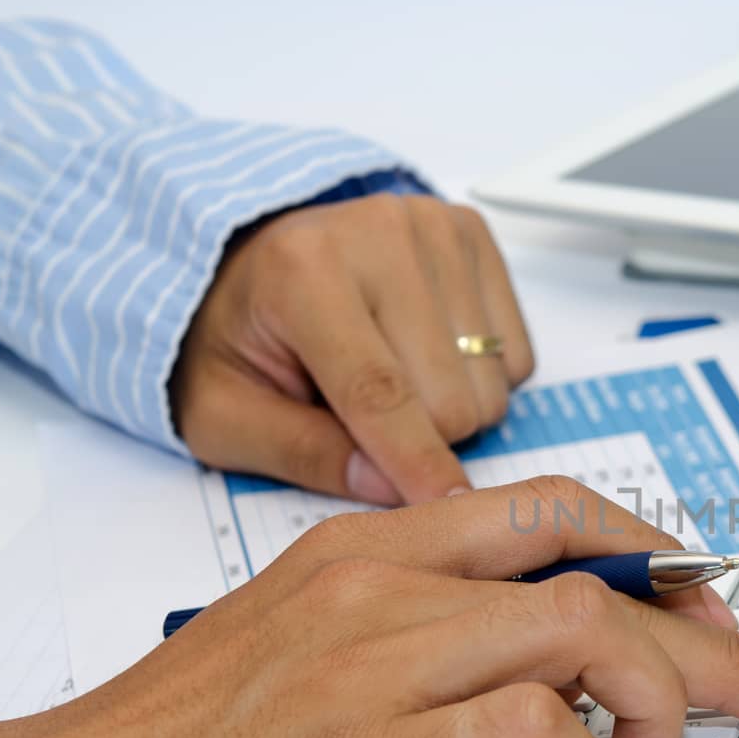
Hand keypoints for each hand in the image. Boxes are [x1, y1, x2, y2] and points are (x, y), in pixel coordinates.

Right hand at [0, 478, 738, 737]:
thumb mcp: (313, 655)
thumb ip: (428, 640)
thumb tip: (555, 682)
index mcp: (373, 550)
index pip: (556, 511)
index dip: (656, 554)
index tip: (715, 606)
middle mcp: (384, 584)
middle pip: (599, 572)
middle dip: (713, 637)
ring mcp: (376, 662)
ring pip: (588, 633)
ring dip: (661, 703)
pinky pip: (531, 733)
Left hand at [170, 194, 533, 505]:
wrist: (247, 256)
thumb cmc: (236, 333)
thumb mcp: (221, 412)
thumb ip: (299, 452)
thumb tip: (387, 488)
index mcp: (300, 271)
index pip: (378, 390)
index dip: (413, 461)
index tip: (443, 509)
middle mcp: (378, 233)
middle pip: (449, 400)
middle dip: (416, 437)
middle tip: (359, 415)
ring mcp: (434, 228)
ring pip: (490, 385)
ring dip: (449, 407)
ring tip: (388, 375)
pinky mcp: (472, 234)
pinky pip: (516, 355)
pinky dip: (478, 375)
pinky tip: (424, 352)